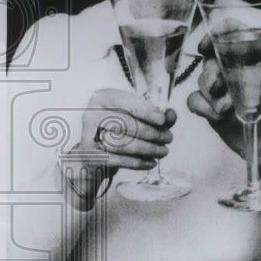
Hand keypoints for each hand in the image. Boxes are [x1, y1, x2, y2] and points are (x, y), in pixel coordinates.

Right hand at [62, 88, 174, 205]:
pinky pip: (119, 160)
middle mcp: (92, 114)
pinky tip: (152, 162)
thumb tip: (171, 115)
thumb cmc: (119, 131)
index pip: (124, 102)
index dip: (144, 110)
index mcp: (102, 98)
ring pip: (123, 143)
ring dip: (148, 149)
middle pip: (125, 124)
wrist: (94, 155)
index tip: (162, 119)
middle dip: (152, 133)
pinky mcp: (91, 156)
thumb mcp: (136, 118)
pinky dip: (139, 162)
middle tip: (169, 138)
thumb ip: (155, 116)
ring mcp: (89, 136)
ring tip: (163, 151)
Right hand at [187, 35, 260, 189]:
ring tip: (227, 108)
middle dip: (211, 68)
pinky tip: (219, 115)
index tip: (212, 42)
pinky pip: (195, 101)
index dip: (221, 32)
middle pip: (212, 56)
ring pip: (202, 79)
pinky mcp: (214, 111)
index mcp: (258, 57)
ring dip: (209, 90)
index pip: (235, 34)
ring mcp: (224, 91)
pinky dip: (202, 106)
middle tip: (218, 83)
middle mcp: (237, 70)